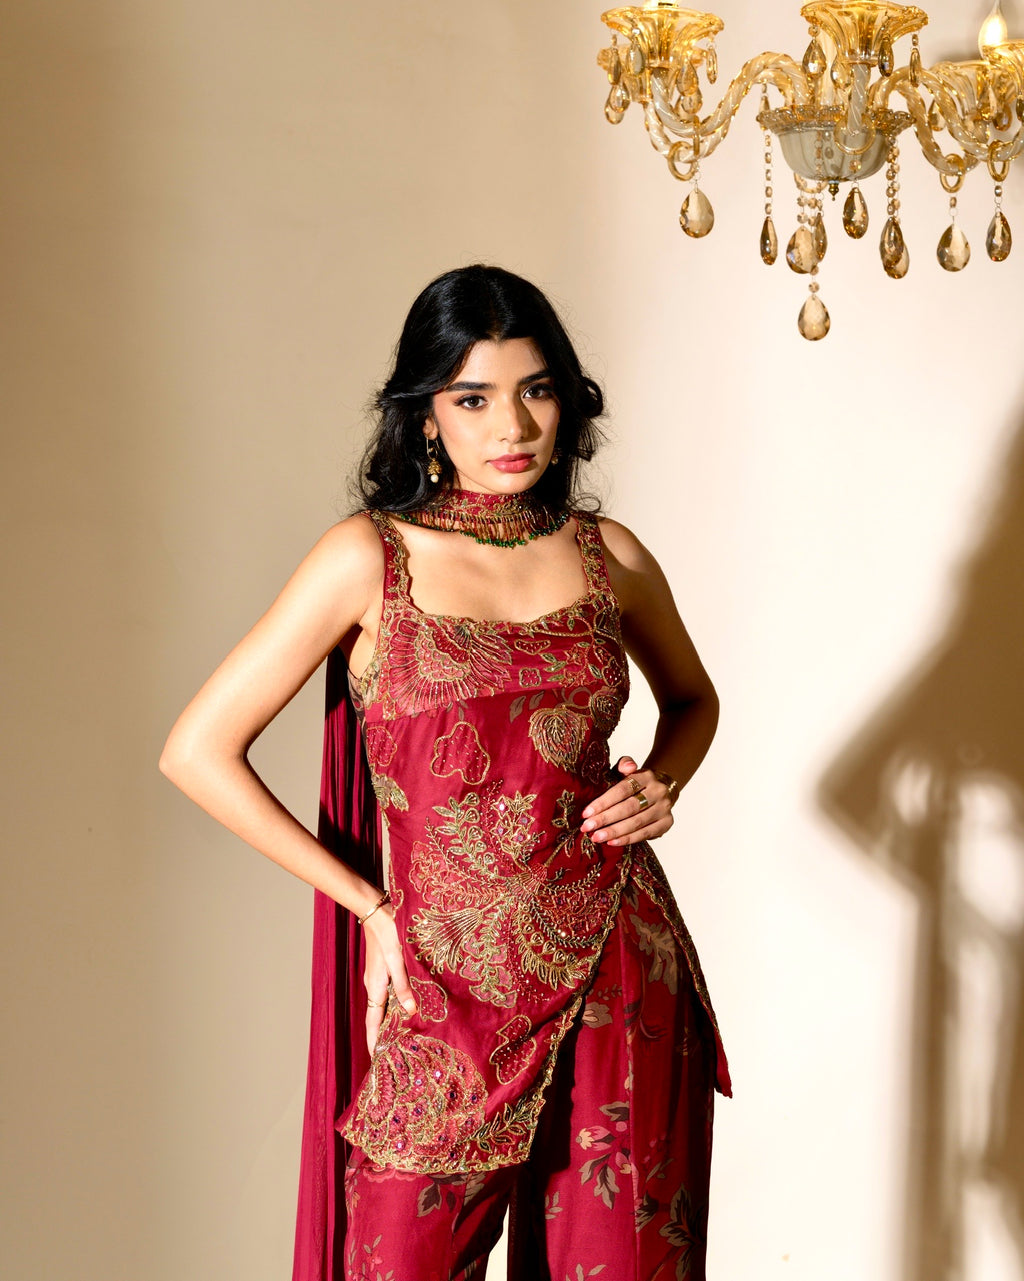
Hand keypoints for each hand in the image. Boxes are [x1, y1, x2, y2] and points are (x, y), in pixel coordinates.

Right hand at [361, 903, 416, 1054]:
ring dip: (389, 1020)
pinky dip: (394, 1004)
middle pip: (377, 1016)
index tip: (376, 1060)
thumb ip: (404, 986)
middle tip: (392, 1053)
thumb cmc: (388, 933)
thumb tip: (411, 1011)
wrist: (377, 911)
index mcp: (376, 986)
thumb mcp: (399, 960)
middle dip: (383, 1035)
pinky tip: (405, 1006)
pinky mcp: (383, 968)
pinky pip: (387, 993)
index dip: (374, 1041)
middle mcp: (374, 985)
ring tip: (401, 1036)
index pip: (373, 1022)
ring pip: (383, 1005)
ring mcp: (378, 977)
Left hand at [580, 755, 676, 846]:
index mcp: (646, 776)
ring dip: (614, 831)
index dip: (604, 802)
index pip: (623, 789)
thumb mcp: (626, 771)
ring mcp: (664, 808)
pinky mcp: (666, 823)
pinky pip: (645, 834)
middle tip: (587, 827)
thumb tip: (627, 765)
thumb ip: (623, 765)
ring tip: (596, 837)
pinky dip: (627, 839)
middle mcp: (658, 791)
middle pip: (629, 807)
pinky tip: (612, 842)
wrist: (660, 791)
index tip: (586, 813)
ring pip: (637, 822)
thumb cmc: (635, 783)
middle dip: (606, 818)